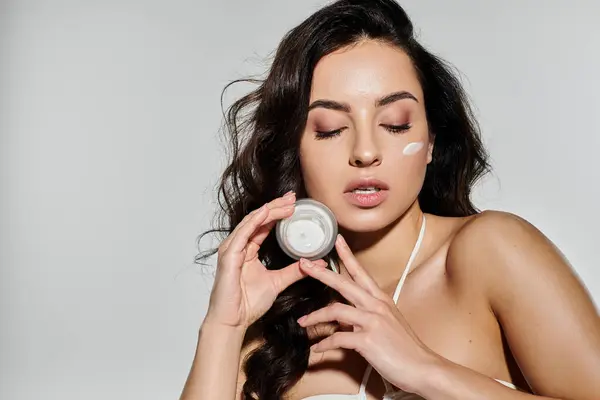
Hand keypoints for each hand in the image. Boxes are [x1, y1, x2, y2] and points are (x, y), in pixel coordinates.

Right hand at [204, 191, 327, 330]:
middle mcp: (238, 246)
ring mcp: (231, 250)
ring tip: (286, 203)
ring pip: (251, 222)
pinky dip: (254, 222)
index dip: (278, 213)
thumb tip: (317, 263)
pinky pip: (242, 234)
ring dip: (269, 210)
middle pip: (258, 219)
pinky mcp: (228, 256)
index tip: (294, 204)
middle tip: (293, 197)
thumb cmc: (247, 304)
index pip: (263, 226)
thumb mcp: (278, 282)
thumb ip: (294, 271)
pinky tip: (267, 213)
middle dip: (276, 206)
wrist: (233, 321)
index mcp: (248, 251)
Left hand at [296, 234, 437, 393]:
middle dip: (321, 273)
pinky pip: (338, 339)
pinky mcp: (367, 341)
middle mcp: (376, 306)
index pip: (361, 272)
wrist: (422, 367)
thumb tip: (348, 318)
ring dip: (315, 317)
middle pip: (343, 283)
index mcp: (381, 299)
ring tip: (303, 321)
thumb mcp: (388, 323)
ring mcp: (372, 322)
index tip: (337, 241)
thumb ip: (368, 315)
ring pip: (335, 310)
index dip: (348, 255)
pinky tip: (317, 348)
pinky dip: (324, 344)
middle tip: (304, 265)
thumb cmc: (405, 347)